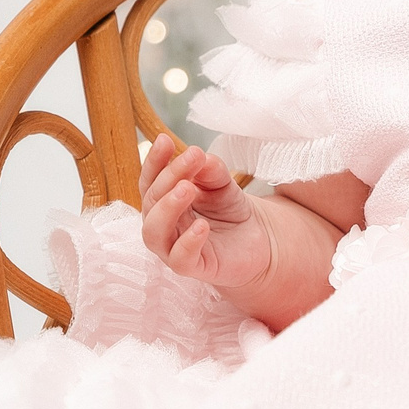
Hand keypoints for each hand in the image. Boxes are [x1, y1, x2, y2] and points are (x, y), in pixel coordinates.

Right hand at [140, 132, 271, 288]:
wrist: (258, 240)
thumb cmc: (230, 210)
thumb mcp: (222, 183)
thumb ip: (210, 170)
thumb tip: (197, 156)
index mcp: (163, 200)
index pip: (150, 180)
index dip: (154, 161)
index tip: (164, 140)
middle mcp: (162, 224)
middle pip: (152, 200)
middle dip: (169, 177)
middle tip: (191, 158)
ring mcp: (172, 247)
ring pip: (154, 232)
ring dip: (168, 208)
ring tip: (187, 189)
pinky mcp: (191, 267)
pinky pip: (179, 258)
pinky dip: (188, 241)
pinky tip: (202, 226)